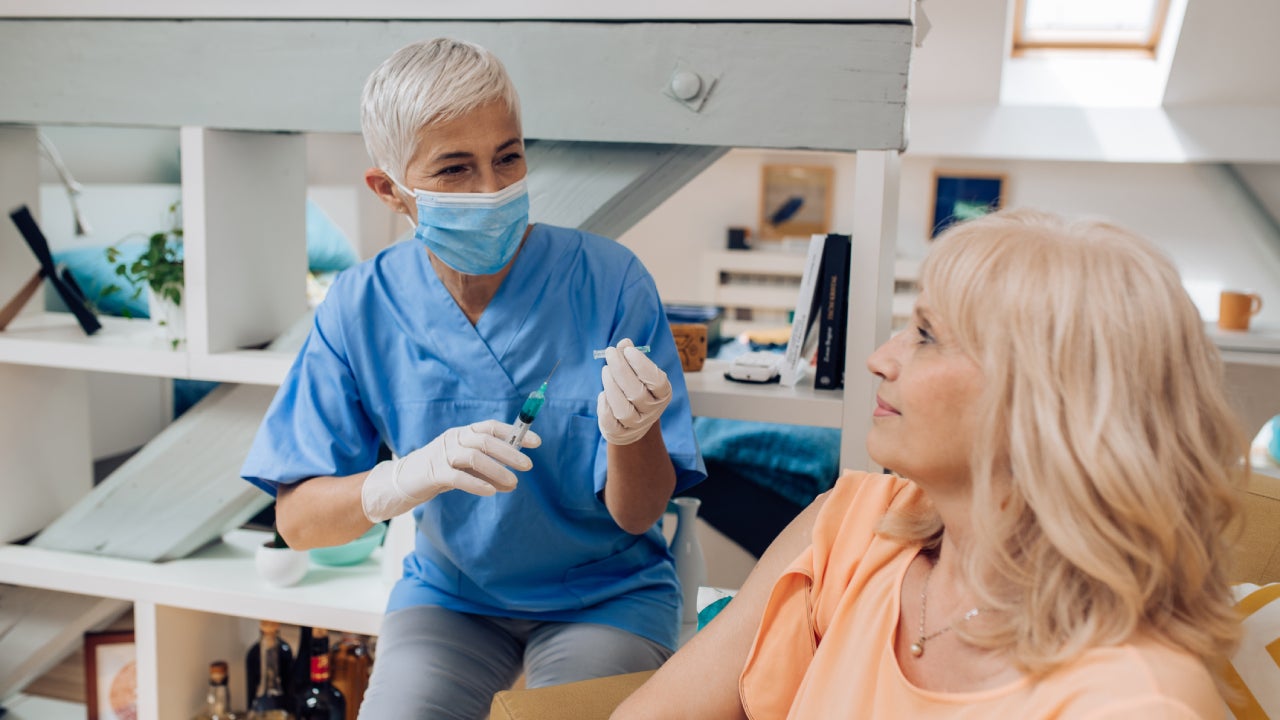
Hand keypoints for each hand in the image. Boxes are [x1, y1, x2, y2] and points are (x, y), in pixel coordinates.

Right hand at [361, 420, 540, 522]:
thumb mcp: (465, 467)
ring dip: (497, 470)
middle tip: (528, 465)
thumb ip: (487, 470)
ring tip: (513, 484)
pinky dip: (477, 483)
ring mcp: (442, 454)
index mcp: (463, 433)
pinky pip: (458, 476)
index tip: (536, 442)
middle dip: (509, 452)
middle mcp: (453, 438)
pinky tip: (491, 492)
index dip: (514, 433)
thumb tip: (512, 481)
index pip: (491, 427)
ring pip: (473, 456)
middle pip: (485, 440)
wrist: (402, 482)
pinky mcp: (433, 472)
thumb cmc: (439, 472)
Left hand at [597, 338, 671, 445]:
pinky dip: (604, 406)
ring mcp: (637, 424)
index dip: (642, 365)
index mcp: (663, 393)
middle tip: (610, 353)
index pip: (657, 381)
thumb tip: (624, 342)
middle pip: (637, 393)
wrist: (632, 422)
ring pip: (623, 409)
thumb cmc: (635, 388)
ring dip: (611, 387)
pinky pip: (610, 421)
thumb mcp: (637, 373)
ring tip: (605, 370)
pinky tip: (603, 394)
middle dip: (621, 370)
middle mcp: (653, 410)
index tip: (628, 350)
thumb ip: (631, 358)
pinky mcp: (620, 433)